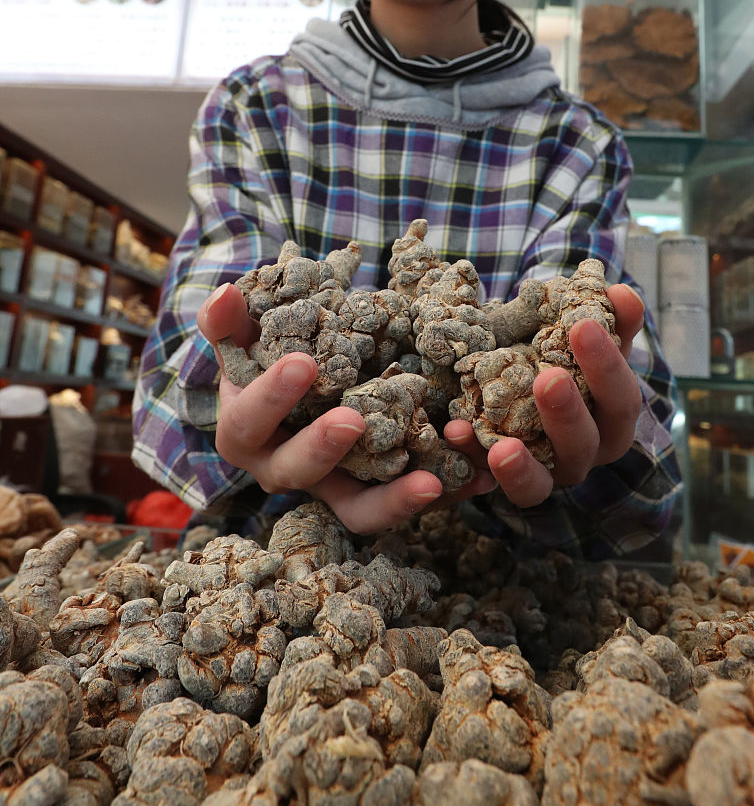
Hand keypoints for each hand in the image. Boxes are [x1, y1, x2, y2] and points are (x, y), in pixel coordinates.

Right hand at [198, 282, 492, 532]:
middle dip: (324, 448)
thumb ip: (230, 318)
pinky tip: (479, 476)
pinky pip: (407, 503)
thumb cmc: (271, 351)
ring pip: (358, 511)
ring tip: (432, 482)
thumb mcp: (248, 332)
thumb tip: (223, 294)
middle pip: (298, 473)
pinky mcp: (376, 495)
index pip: (248, 422)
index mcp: (245, 431)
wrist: (310, 377)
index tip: (304, 363)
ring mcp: (333, 487)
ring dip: (395, 500)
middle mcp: (284, 469)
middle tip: (354, 421)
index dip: (271, 397)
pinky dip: (444, 491)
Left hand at [443, 283, 644, 508]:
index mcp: (612, 416)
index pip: (622, 398)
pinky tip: (455, 432)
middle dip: (568, 412)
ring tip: (501, 446)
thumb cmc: (556, 354)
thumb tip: (622, 294)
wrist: (511, 379)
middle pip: (586, 442)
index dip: (608, 365)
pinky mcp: (507, 483)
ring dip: (522, 464)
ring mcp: (546, 473)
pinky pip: (491, 484)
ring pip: (543, 482)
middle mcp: (585, 451)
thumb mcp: (578, 334)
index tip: (583, 325)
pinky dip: (473, 458)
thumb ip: (605, 317)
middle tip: (549, 379)